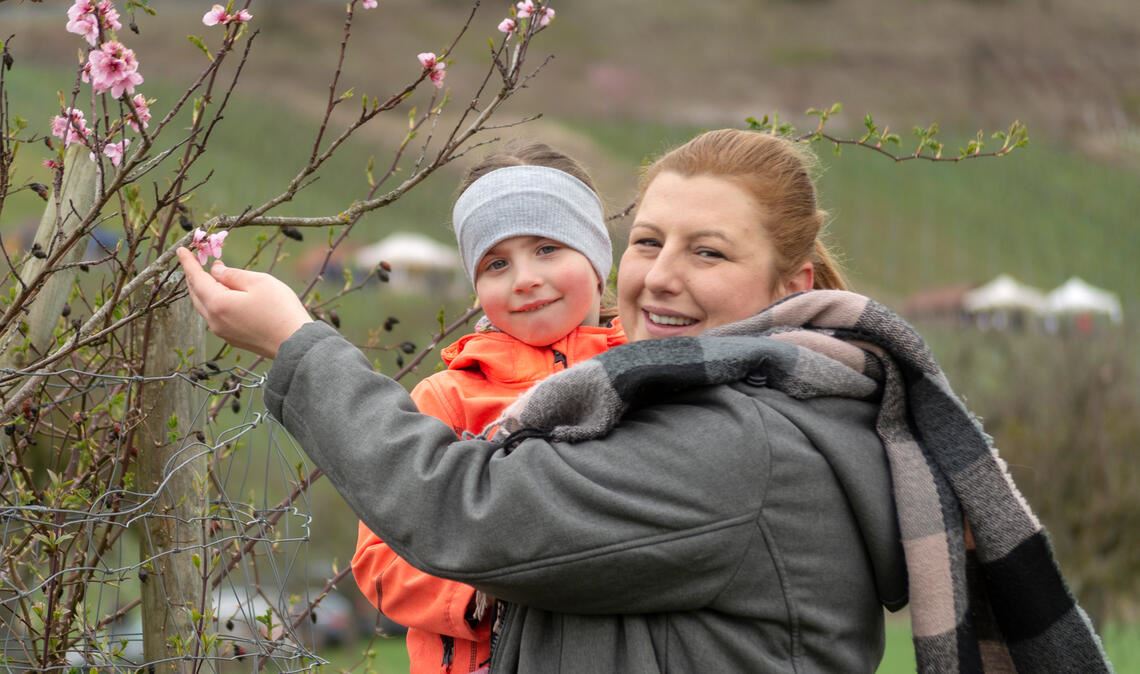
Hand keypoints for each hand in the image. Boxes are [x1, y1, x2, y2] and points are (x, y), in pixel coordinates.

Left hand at [177, 247, 312, 358]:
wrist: (295, 344)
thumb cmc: (280, 309)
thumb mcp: (259, 282)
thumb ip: (233, 274)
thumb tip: (216, 271)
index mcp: (218, 303)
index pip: (196, 278)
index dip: (189, 263)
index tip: (181, 250)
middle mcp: (214, 320)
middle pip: (196, 294)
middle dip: (195, 276)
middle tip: (198, 260)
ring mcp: (222, 331)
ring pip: (205, 306)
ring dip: (204, 289)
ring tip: (213, 275)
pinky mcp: (232, 338)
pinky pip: (215, 316)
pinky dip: (214, 301)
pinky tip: (224, 295)